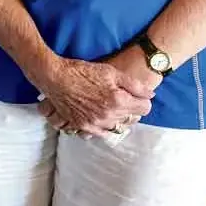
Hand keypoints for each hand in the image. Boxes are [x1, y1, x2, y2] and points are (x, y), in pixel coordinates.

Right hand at [35, 54, 155, 136]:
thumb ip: (134, 85)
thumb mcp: (111, 72)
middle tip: (122, 100)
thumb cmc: (82, 72)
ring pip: (117, 128)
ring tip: (110, 108)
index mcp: (119, 101)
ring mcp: (96, 123)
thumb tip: (150, 95)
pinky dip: (104, 128)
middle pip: (132, 119)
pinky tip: (101, 118)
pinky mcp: (83, 126)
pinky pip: (101, 134)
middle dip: (130, 110)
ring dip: (117, 119)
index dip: (142, 100)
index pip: (145, 108)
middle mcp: (109, 116)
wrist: (55, 77)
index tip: (136, 96)